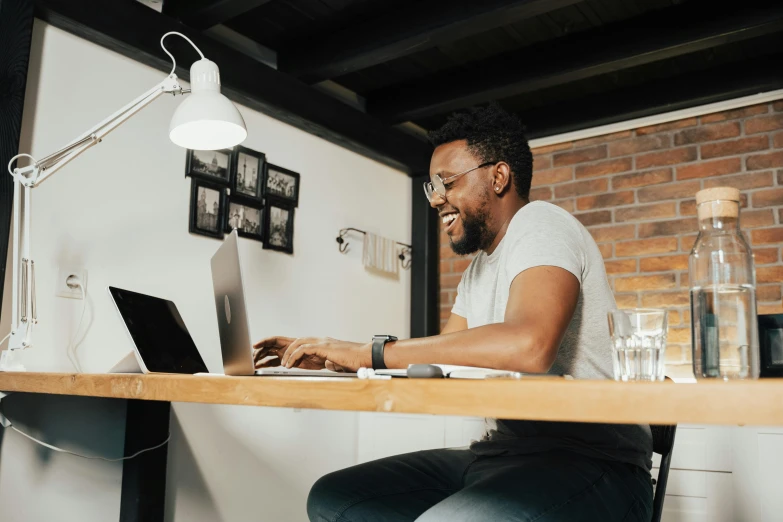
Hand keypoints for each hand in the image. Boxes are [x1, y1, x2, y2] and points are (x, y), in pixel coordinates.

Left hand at [254, 336, 371, 371]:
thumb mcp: (335, 363)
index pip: (296, 343)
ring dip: (284, 353)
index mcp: (320, 344)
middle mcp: (318, 340)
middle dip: (274, 344)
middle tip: (261, 352)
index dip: (281, 347)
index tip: (269, 354)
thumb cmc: (354, 361)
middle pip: (292, 339)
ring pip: (296, 343)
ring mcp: (321, 342)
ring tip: (279, 363)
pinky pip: (304, 349)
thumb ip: (327, 363)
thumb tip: (326, 366)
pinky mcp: (324, 347)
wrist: (366, 357)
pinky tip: (289, 365)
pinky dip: (294, 356)